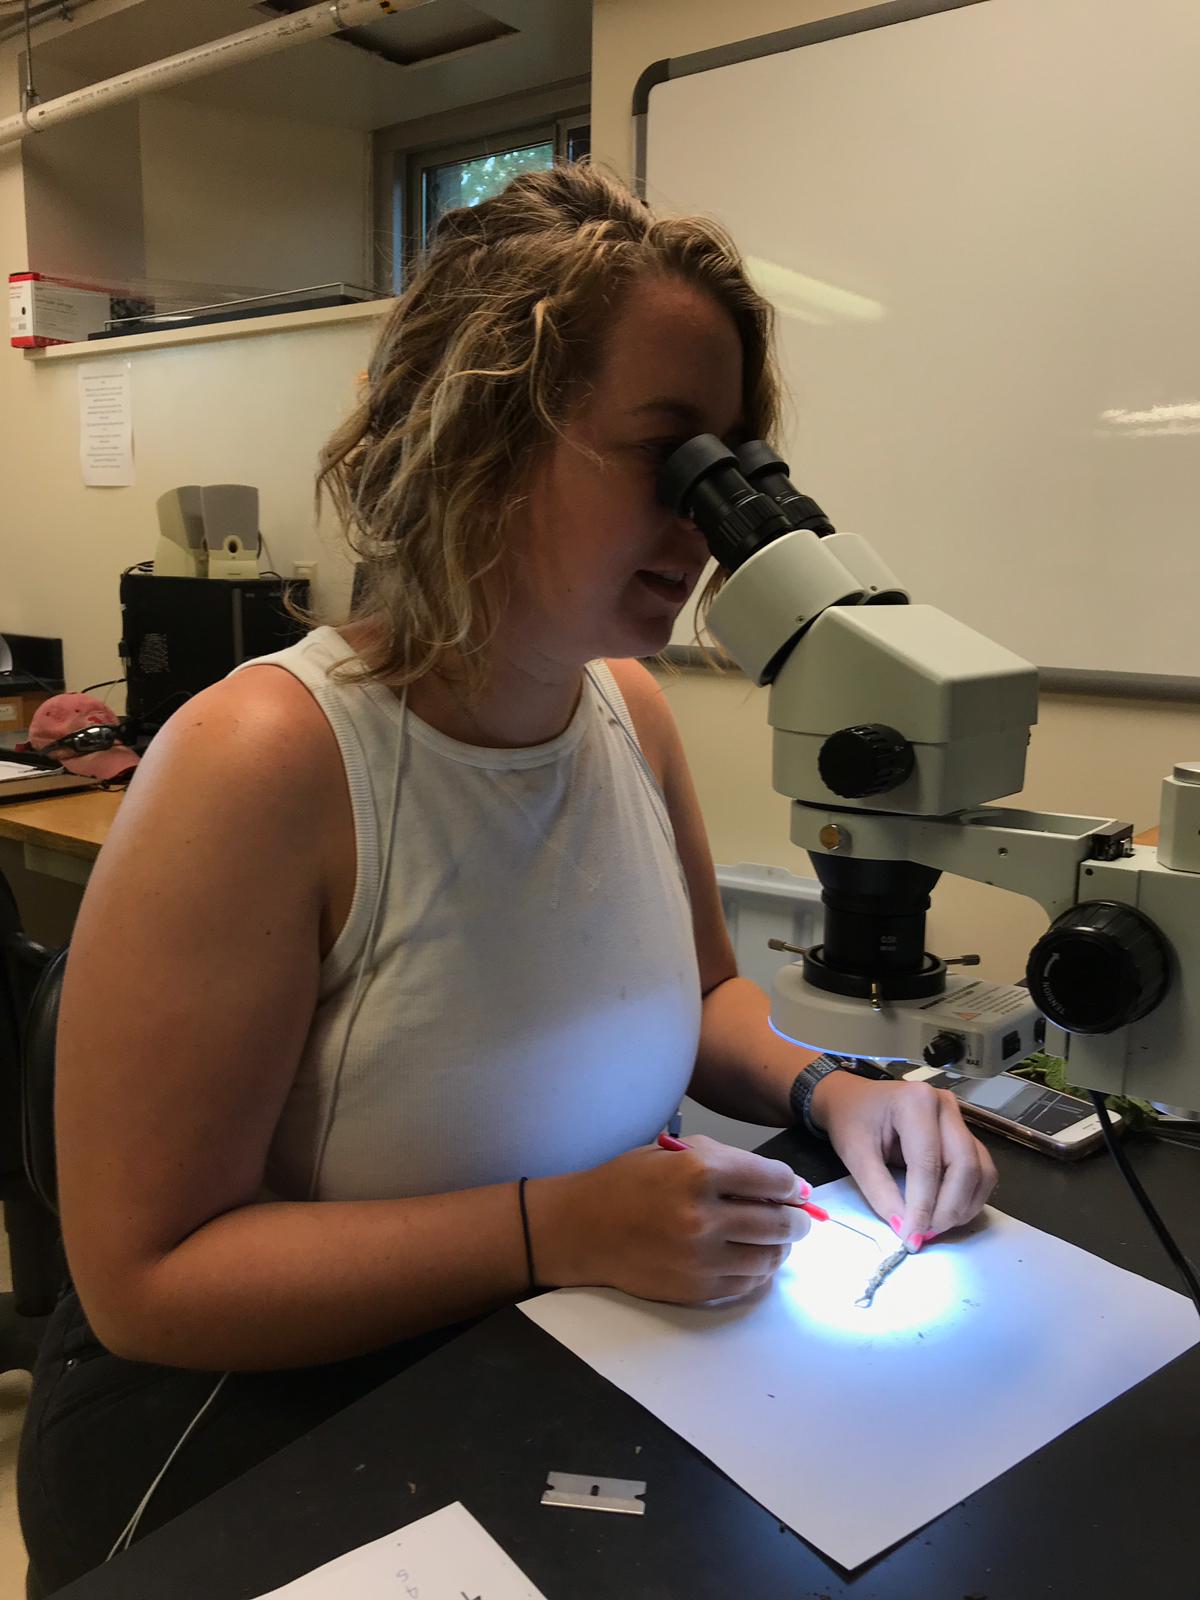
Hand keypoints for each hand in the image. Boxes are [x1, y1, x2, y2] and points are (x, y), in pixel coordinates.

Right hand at [531, 1135, 811, 1304]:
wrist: (584, 1229)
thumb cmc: (630, 1182)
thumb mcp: (679, 1154)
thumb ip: (733, 1164)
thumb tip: (787, 1185)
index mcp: (700, 1173)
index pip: (774, 1181)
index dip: (791, 1185)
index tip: (794, 1189)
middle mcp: (705, 1217)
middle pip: (780, 1222)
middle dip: (797, 1219)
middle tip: (799, 1217)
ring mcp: (702, 1259)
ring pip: (769, 1257)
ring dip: (780, 1247)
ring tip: (774, 1238)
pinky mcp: (697, 1289)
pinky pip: (748, 1284)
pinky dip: (758, 1270)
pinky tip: (749, 1256)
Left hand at [810, 1072, 997, 1249]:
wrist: (853, 1100)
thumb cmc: (851, 1120)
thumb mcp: (855, 1154)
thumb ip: (879, 1191)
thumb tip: (904, 1228)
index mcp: (915, 1101)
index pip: (927, 1162)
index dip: (923, 1205)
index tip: (912, 1236)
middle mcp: (945, 1106)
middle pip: (965, 1165)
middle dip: (949, 1208)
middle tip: (926, 1233)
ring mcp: (959, 1119)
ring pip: (981, 1170)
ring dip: (963, 1206)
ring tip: (935, 1225)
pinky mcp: (965, 1135)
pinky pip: (981, 1171)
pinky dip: (968, 1198)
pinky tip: (947, 1212)